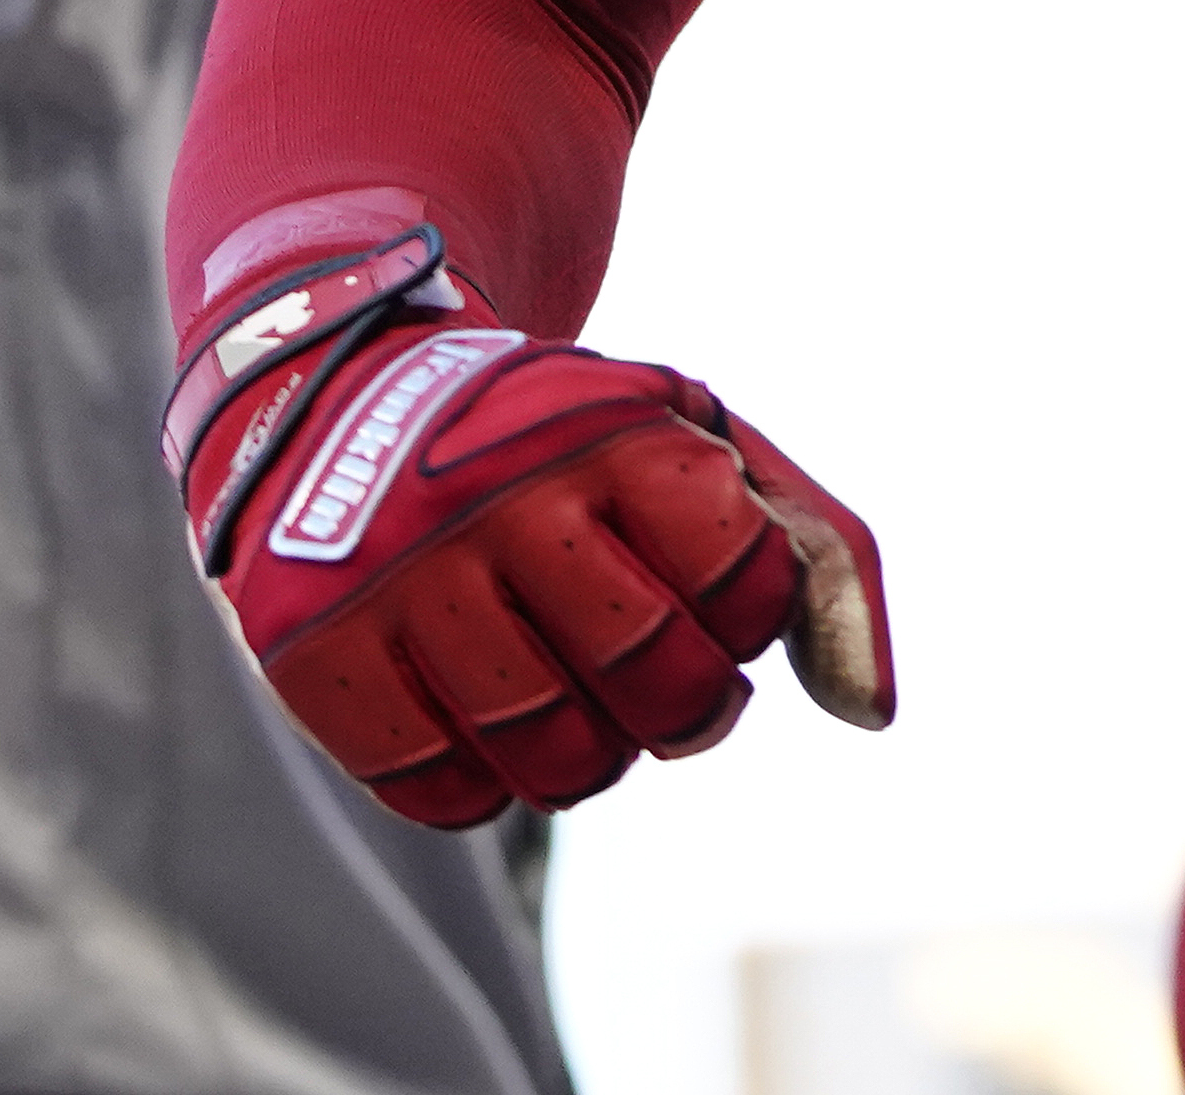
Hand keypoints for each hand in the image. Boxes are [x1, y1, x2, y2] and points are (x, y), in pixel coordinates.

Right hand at [175, 230, 890, 828]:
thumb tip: (871, 710)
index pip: (750, 581)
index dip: (749, 607)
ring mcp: (398, 580)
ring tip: (570, 695)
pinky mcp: (313, 651)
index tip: (707, 578)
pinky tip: (475, 711)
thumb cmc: (558, 443)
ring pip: (557, 765)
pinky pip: (442, 796)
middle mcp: (501, 499)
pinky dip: (480, 782)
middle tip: (657, 673)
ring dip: (590, 755)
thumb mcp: (692, 440)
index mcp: (609, 431)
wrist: (337, 388)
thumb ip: (815, 552)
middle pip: (661, 689)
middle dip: (689, 706)